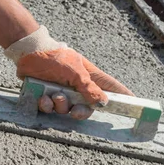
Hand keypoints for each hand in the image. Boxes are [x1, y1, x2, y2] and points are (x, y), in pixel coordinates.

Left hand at [5, 26, 132, 119]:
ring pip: (66, 110)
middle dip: (80, 112)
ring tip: (53, 95)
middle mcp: (77, 86)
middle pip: (86, 108)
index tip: (134, 103)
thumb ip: (89, 89)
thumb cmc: (55, 57)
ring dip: (60, 105)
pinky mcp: (46, 95)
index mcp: (89, 78)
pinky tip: (43, 98)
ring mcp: (61, 91)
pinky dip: (46, 105)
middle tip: (75, 112)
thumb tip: (103, 103)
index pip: (110, 88)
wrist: (28, 53)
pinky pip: (49, 109)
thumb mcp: (75, 72)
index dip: (122, 96)